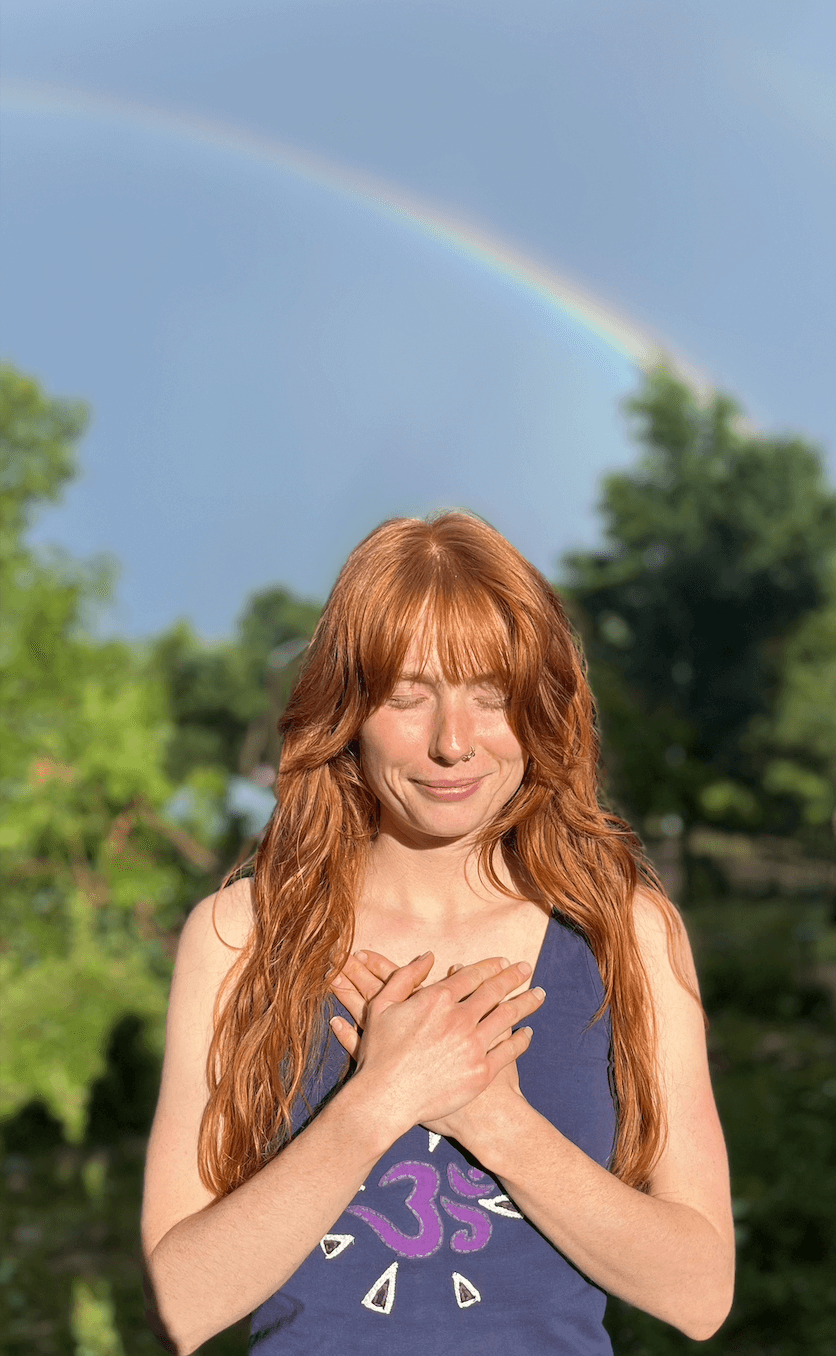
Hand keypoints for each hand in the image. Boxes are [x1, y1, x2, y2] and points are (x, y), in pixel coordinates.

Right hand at [331, 949, 543, 1144]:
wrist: (386, 1100)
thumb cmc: (380, 1054)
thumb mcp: (381, 1006)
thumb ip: (405, 976)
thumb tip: (428, 955)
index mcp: (437, 1000)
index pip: (472, 975)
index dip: (490, 966)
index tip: (503, 962)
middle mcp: (459, 1019)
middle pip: (494, 991)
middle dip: (514, 977)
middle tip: (527, 969)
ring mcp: (473, 1045)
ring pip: (507, 1017)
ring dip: (526, 1003)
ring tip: (539, 995)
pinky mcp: (481, 1072)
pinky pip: (508, 1051)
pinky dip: (521, 1039)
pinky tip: (527, 1032)